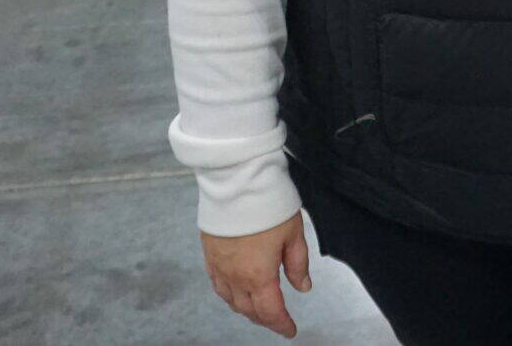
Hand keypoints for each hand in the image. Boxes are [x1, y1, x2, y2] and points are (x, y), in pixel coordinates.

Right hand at [202, 215, 311, 337]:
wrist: (237, 181)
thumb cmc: (267, 204)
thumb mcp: (294, 234)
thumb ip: (298, 264)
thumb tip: (302, 287)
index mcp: (259, 274)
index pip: (270, 311)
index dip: (281, 324)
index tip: (290, 330)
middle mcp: (235, 276)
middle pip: (249, 310)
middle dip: (265, 319)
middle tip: (277, 320)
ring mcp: (219, 266)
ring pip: (231, 301)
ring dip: (246, 309)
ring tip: (259, 309)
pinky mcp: (209, 254)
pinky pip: (217, 285)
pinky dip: (229, 295)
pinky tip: (236, 291)